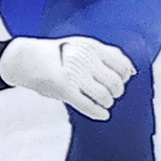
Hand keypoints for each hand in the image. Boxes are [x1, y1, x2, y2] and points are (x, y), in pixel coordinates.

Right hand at [0, 36, 136, 121]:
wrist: (28, 59)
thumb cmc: (59, 54)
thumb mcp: (84, 45)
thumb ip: (108, 54)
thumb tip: (132, 71)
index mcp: (92, 47)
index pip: (121, 65)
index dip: (124, 76)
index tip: (120, 80)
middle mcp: (85, 59)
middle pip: (115, 82)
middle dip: (117, 91)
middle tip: (112, 94)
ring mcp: (74, 74)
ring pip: (103, 95)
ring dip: (107, 102)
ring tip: (105, 102)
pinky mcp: (64, 88)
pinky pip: (87, 105)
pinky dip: (98, 112)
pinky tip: (103, 115)